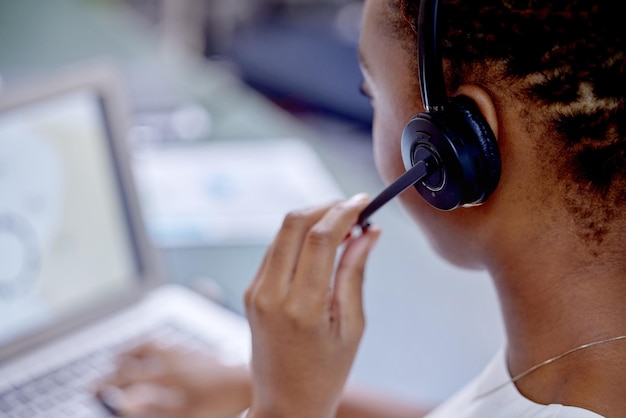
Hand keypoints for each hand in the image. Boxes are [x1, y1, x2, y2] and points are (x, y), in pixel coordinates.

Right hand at [95, 342, 250, 417]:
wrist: (248, 382)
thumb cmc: (221, 402)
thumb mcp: (184, 413)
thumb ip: (152, 409)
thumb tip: (124, 403)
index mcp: (167, 373)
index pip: (128, 377)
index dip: (108, 385)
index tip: (93, 392)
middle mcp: (173, 357)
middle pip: (135, 358)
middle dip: (115, 369)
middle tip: (101, 380)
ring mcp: (184, 351)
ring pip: (150, 345)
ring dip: (131, 352)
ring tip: (119, 359)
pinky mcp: (194, 350)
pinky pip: (165, 343)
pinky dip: (149, 346)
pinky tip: (151, 352)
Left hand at [244, 194, 381, 417]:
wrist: (285, 403)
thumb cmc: (323, 374)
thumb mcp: (351, 326)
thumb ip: (355, 272)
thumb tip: (368, 233)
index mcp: (302, 308)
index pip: (320, 238)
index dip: (344, 212)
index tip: (362, 202)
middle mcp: (272, 295)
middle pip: (293, 224)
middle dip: (325, 206)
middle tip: (352, 209)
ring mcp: (257, 292)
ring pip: (281, 232)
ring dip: (311, 219)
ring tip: (342, 227)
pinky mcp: (252, 292)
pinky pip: (274, 249)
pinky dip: (298, 237)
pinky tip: (320, 243)